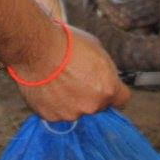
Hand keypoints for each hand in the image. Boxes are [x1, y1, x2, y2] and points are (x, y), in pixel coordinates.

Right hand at [11, 25, 130, 122]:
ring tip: (58, 80)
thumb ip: (105, 71)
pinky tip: (47, 86)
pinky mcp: (51, 116)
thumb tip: (104, 76)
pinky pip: (56, 112)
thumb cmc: (67, 43)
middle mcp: (92, 106)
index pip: (121, 100)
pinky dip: (53, 103)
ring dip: (70, 100)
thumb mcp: (97, 50)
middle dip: (90, 95)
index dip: (114, 92)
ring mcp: (70, 113)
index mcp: (108, 89)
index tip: (106, 87)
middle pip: (97, 106)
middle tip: (75, 78)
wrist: (37, 48)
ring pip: (75, 110)